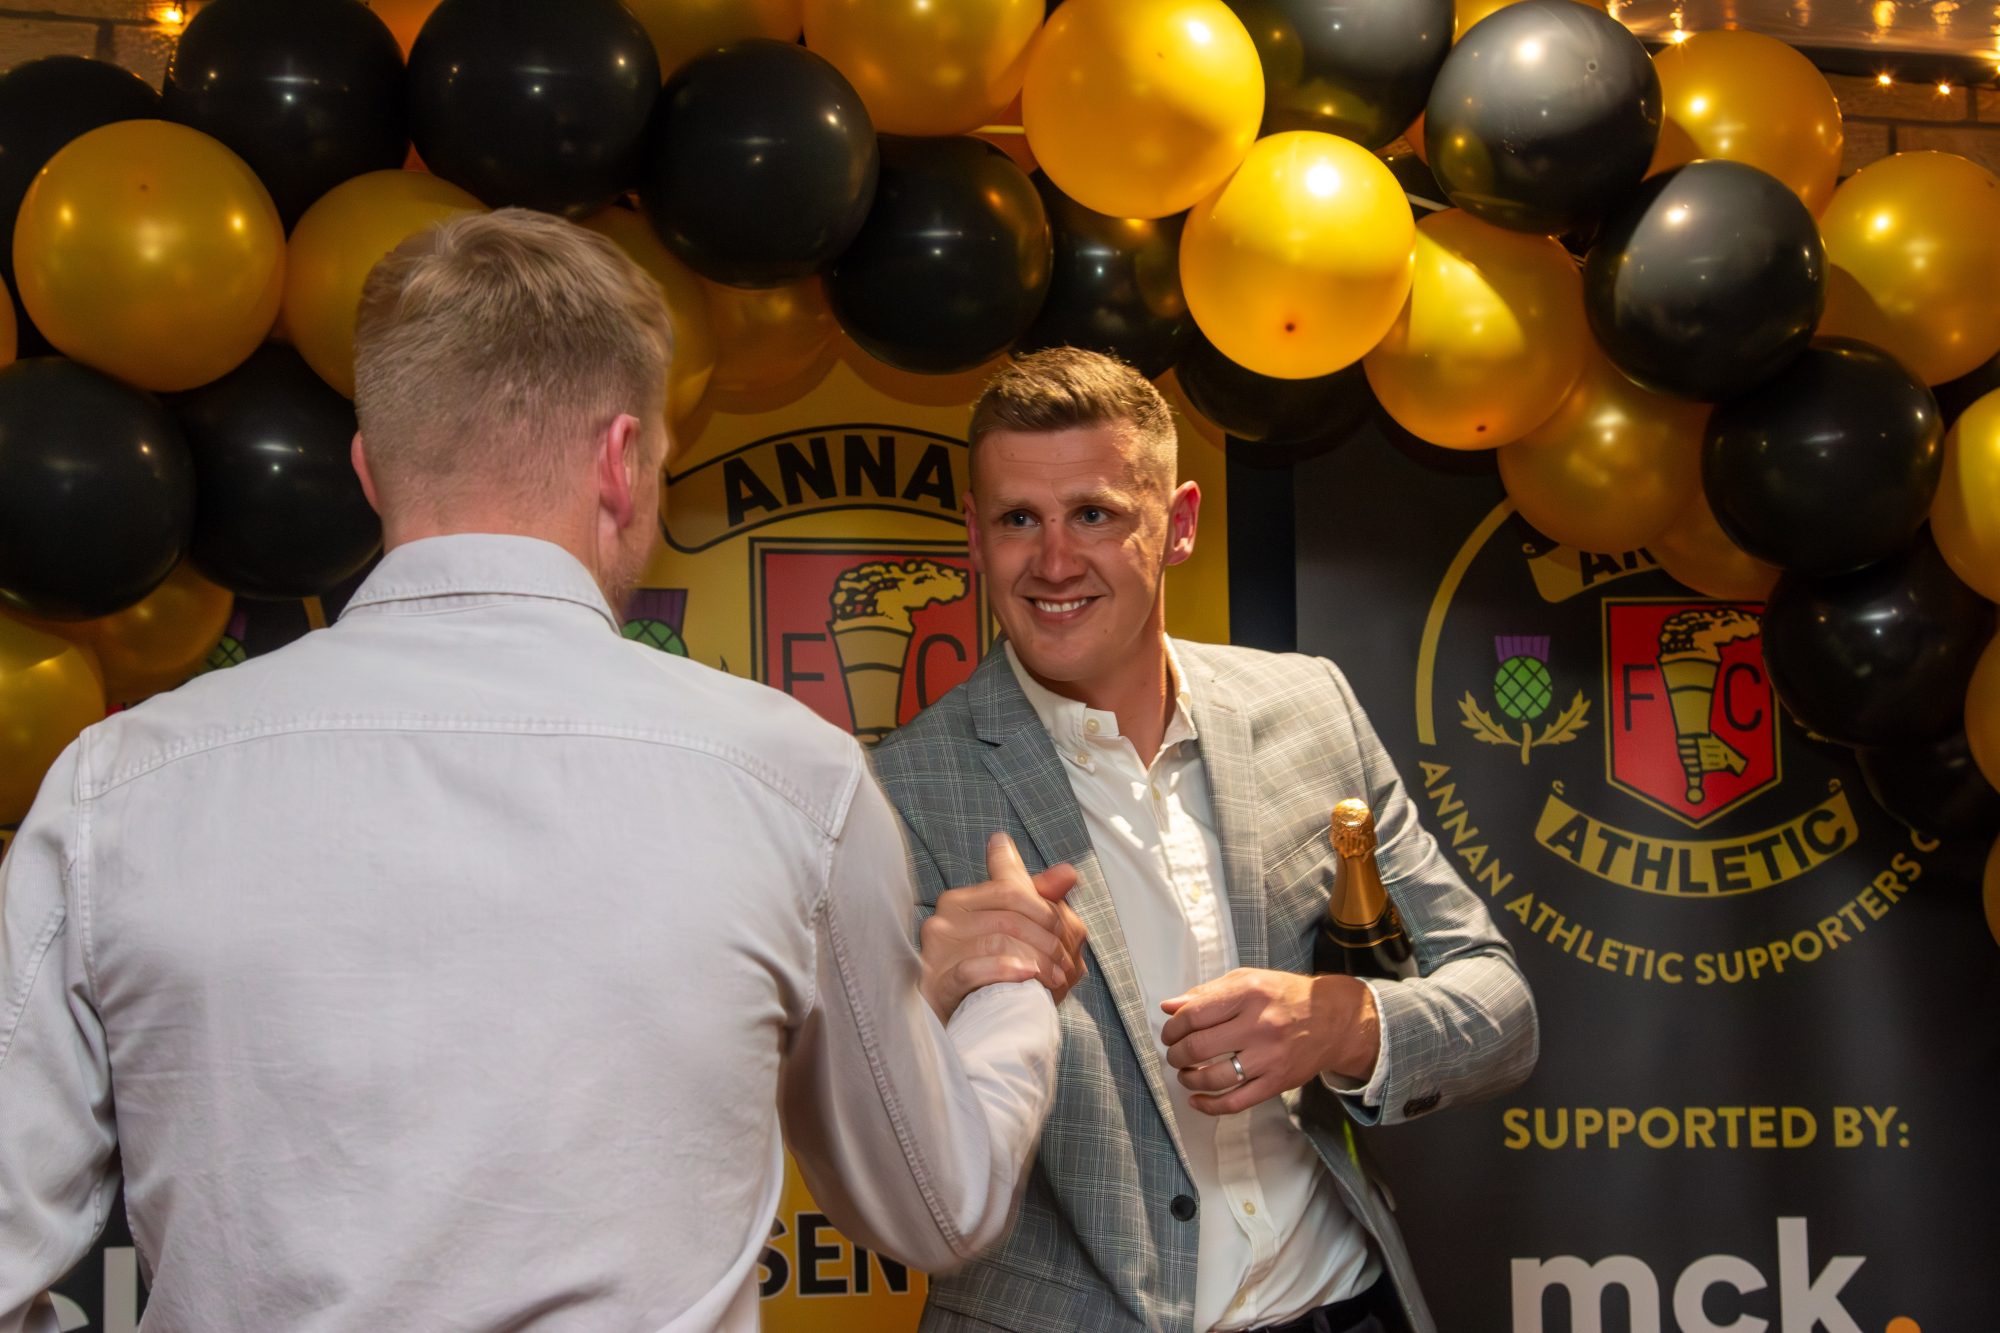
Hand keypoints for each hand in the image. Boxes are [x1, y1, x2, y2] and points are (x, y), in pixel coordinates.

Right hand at [919, 832, 1086, 1022]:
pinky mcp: (936, 983)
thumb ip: (1040, 900)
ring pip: (998, 941)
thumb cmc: (993, 976)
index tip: (1064, 931)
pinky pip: (974, 969)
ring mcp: (937, 952)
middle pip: (1009, 916)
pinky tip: (1030, 978)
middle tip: (1066, 962)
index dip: (1045, 909)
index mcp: (961, 901)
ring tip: (1056, 979)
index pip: (1010, 888)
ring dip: (1038, 960)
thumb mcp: (1019, 934)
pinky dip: (1008, 971)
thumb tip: (1068, 873)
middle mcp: (944, 920)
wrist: (965, 1030)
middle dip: (1047, 939)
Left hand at [1159, 968, 1379, 1115]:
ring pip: (1214, 1078)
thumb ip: (1207, 993)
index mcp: (1249, 994)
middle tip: (1175, 1054)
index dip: (1173, 1027)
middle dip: (1176, 1054)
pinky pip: (1236, 1102)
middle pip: (1199, 1048)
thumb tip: (1169, 1007)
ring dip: (1189, 1080)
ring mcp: (1270, 1057)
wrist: (1333, 1019)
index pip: (1194, 1014)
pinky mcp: (1277, 1082)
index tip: (1170, 1033)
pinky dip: (1210, 1106)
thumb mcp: (1247, 981)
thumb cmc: (1284, 996)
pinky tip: (1197, 1101)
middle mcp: (1260, 1025)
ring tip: (1185, 1074)